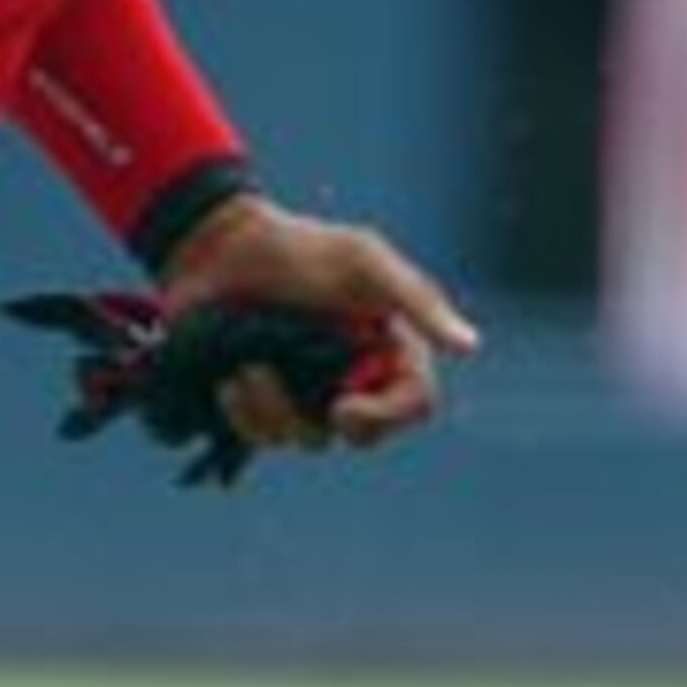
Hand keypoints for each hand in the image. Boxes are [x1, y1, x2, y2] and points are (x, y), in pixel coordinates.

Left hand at [157, 193, 477, 451]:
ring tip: (250, 366)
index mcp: (386, 348)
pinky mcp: (257, 402)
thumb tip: (469, 345)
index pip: (414, 402)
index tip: (346, 407)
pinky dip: (242, 411)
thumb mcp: (363, 261)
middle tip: (310, 396)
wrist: (218, 247)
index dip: (389, 416)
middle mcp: (350, 378)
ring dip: (274, 408)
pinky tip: (229, 378)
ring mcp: (302, 394)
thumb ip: (416, 300)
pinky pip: (259, 435)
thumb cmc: (297, 248)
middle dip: (331, 419)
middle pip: (364, 435)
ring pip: (304, 439)